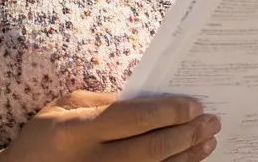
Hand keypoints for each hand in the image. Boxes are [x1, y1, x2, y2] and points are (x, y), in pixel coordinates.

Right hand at [0, 91, 219, 161]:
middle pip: (152, 148)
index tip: (194, 104)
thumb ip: (106, 101)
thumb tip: (151, 100)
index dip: (170, 111)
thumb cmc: (46, 135)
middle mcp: (92, 160)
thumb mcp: (66, 107)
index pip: (135, 118)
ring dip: (188, 156)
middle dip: (188, 133)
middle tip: (212, 121)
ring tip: (208, 141)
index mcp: (78, 130)